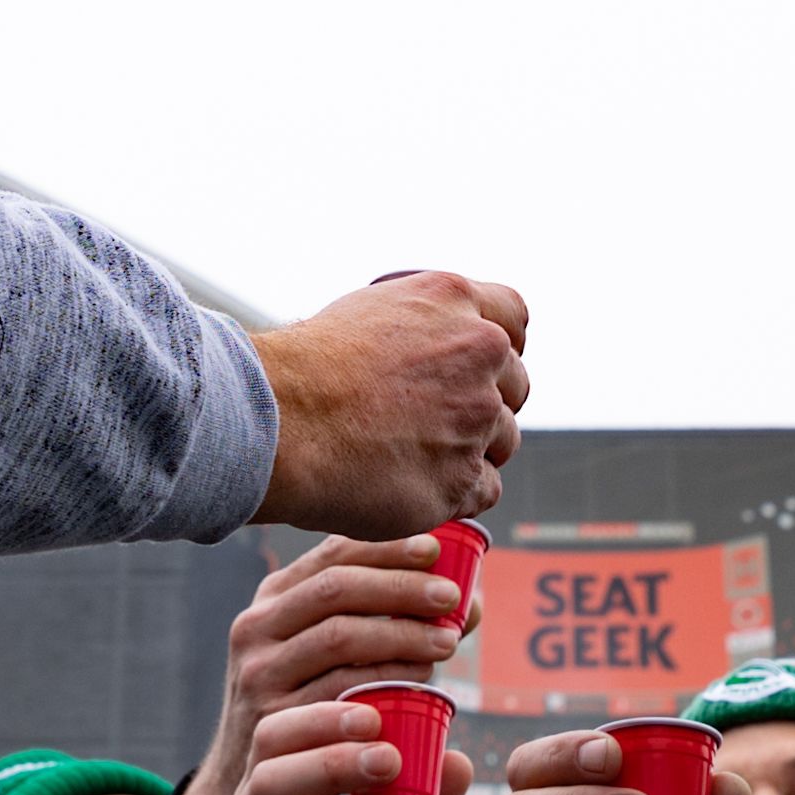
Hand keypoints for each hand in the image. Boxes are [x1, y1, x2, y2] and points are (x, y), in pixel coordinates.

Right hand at [187, 535, 465, 794]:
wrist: (246, 782)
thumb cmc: (309, 708)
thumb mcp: (326, 657)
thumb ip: (385, 623)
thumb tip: (467, 602)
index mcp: (272, 599)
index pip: (331, 554)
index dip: (386, 547)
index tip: (436, 550)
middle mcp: (255, 629)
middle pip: (336, 589)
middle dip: (400, 587)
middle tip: (451, 600)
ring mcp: (258, 674)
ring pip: (339, 635)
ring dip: (400, 633)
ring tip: (447, 642)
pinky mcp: (270, 721)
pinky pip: (340, 689)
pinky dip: (386, 679)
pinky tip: (422, 682)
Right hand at [254, 271, 530, 535]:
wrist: (279, 423)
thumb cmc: (304, 370)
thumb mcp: (369, 311)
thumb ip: (424, 325)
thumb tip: (440, 347)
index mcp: (454, 301)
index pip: (514, 318)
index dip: (498, 347)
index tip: (477, 367)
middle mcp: (477, 354)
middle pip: (516, 384)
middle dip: (486, 402)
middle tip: (435, 420)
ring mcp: (474, 418)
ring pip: (504, 441)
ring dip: (472, 451)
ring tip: (414, 455)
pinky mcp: (461, 478)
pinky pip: (485, 490)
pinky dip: (458, 493)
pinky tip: (415, 485)